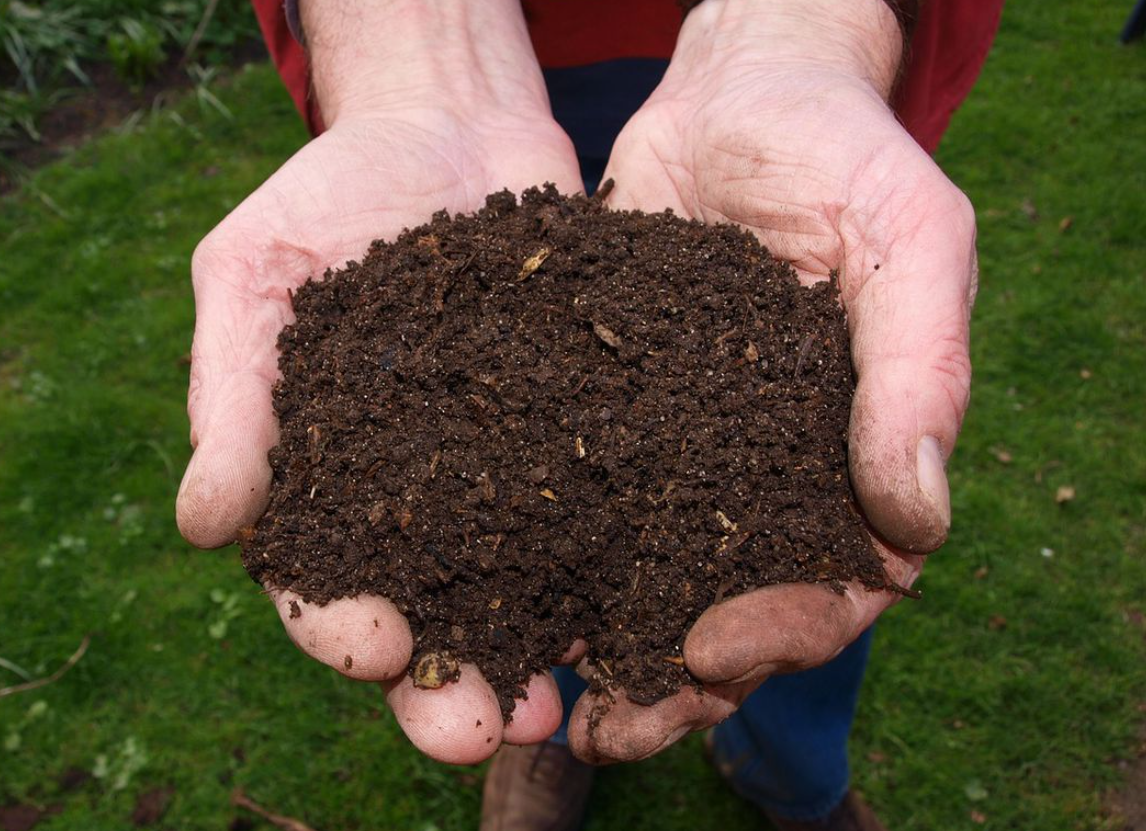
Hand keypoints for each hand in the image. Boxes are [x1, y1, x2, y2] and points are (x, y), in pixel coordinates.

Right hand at [176, 0, 581, 763]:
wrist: (449, 124)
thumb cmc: (331, 196)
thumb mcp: (255, 274)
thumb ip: (233, 395)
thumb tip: (203, 525)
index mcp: (330, 480)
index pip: (322, 580)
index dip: (341, 627)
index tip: (374, 647)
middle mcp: (422, 497)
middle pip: (432, 615)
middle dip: (450, 684)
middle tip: (480, 730)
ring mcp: (510, 471)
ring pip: (524, 588)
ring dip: (541, 654)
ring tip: (566, 706)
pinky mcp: (584, 433)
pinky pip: (604, 509)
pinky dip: (621, 564)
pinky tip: (647, 603)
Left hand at [568, 0, 976, 762]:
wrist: (738, 92)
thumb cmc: (843, 153)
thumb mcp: (908, 239)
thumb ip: (921, 371)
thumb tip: (918, 521)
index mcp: (850, 458)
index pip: (837, 583)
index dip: (784, 631)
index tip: (711, 648)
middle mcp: (764, 472)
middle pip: (731, 608)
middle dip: (676, 677)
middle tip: (610, 725)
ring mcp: (683, 450)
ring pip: (646, 576)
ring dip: (599, 645)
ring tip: (537, 697)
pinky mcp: (606, 414)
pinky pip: (575, 499)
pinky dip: (539, 554)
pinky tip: (490, 594)